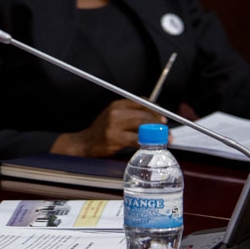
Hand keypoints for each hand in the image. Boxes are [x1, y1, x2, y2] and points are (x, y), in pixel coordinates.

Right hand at [51, 98, 166, 156]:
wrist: (84, 142)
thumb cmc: (102, 130)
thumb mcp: (113, 115)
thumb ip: (130, 113)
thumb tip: (153, 116)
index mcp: (117, 104)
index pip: (142, 102)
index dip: (155, 109)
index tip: (163, 117)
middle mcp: (115, 112)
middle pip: (144, 115)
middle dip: (158, 124)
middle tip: (166, 131)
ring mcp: (114, 126)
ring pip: (142, 127)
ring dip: (156, 134)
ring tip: (163, 139)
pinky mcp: (114, 138)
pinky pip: (136, 140)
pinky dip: (147, 144)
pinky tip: (151, 146)